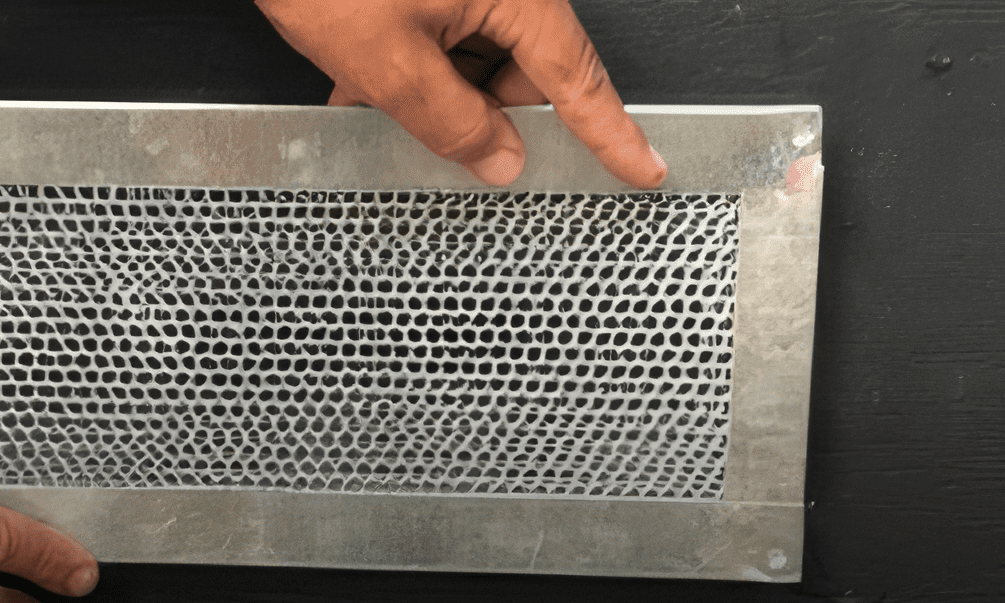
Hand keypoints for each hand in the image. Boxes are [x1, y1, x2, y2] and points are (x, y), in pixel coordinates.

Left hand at [256, 0, 666, 187]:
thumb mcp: (387, 62)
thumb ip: (452, 122)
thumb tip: (499, 159)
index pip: (579, 80)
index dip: (612, 134)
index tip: (644, 169)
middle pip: (522, 70)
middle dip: (474, 110)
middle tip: (420, 128)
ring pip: (475, 54)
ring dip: (430, 87)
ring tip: (366, 87)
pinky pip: (444, 28)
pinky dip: (411, 57)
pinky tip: (362, 69)